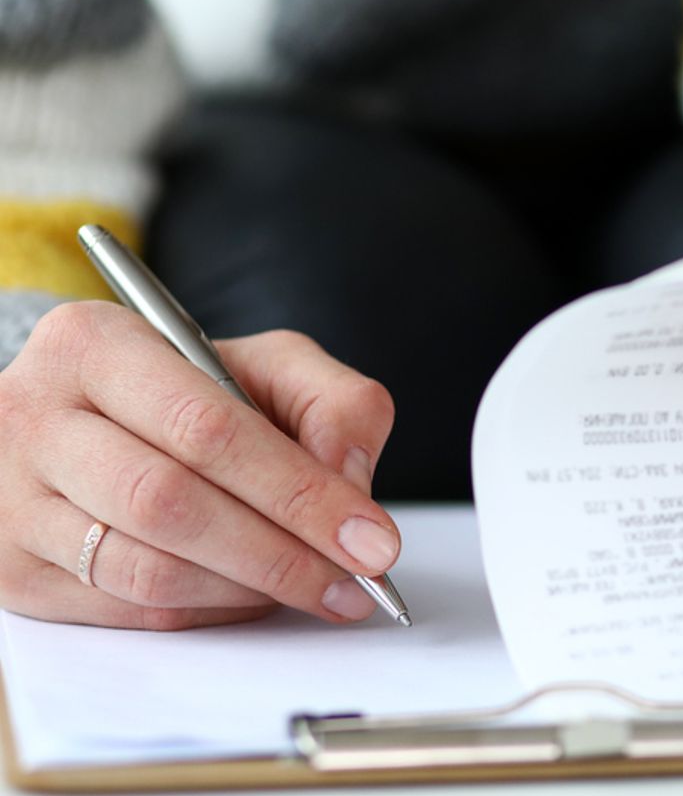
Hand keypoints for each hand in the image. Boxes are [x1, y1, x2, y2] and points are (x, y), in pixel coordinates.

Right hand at [0, 304, 400, 628]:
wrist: (87, 421)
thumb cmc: (189, 392)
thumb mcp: (266, 364)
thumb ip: (332, 401)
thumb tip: (348, 479)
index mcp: (93, 345)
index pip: (208, 428)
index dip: (299, 491)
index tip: (370, 539)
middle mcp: (34, 417)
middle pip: (170, 503)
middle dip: (280, 553)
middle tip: (355, 581)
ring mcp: (12, 500)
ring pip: (144, 569)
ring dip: (247, 590)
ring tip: (316, 589)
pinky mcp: (12, 570)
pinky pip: (125, 609)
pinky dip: (207, 613)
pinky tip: (254, 597)